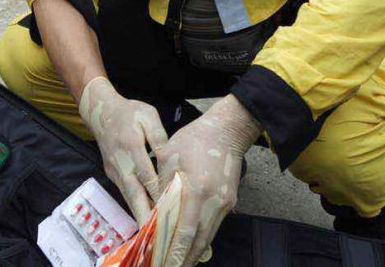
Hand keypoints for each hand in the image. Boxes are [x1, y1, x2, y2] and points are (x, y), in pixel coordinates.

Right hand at [79, 77, 167, 222]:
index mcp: (131, 146)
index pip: (147, 176)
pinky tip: (147, 216)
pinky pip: (126, 192)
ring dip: (140, 214)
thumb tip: (170, 157)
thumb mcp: (147, 115)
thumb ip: (159, 136)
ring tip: (154, 233)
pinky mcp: (112, 174)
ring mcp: (115, 170)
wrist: (100, 111)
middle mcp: (121, 163)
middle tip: (157, 235)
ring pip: (128, 197)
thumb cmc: (128, 112)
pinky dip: (136, 205)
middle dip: (145, 215)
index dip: (158, 194)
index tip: (170, 211)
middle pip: (134, 194)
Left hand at [155, 95, 261, 266]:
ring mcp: (224, 203)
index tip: (164, 262)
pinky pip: (214, 225)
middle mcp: (213, 201)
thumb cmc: (194, 140)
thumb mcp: (169, 157)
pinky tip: (193, 245)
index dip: (175, 250)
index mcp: (196, 189)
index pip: (184, 229)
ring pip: (208, 235)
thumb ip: (162, 185)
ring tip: (180, 263)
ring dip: (194, 252)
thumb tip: (155, 211)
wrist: (226, 130)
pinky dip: (203, 238)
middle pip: (199, 239)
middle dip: (185, 258)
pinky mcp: (229, 202)